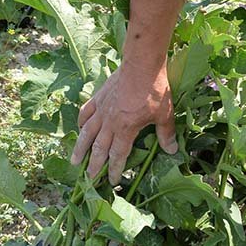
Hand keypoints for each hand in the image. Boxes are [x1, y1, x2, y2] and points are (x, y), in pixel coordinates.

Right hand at [72, 63, 178, 182]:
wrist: (142, 65)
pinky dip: (81, 121)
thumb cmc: (155, 90)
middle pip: (99, 148)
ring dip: (80, 148)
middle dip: (94, 165)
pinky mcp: (99, 96)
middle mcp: (109, 122)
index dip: (115, 169)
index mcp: (125, 129)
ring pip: (87, 133)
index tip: (112, 180)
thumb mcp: (165, 114)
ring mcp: (102, 109)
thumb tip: (171, 151)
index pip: (118, 155)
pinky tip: (80, 127)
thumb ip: (166, 133)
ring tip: (74, 161)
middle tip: (89, 178)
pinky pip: (86, 111)